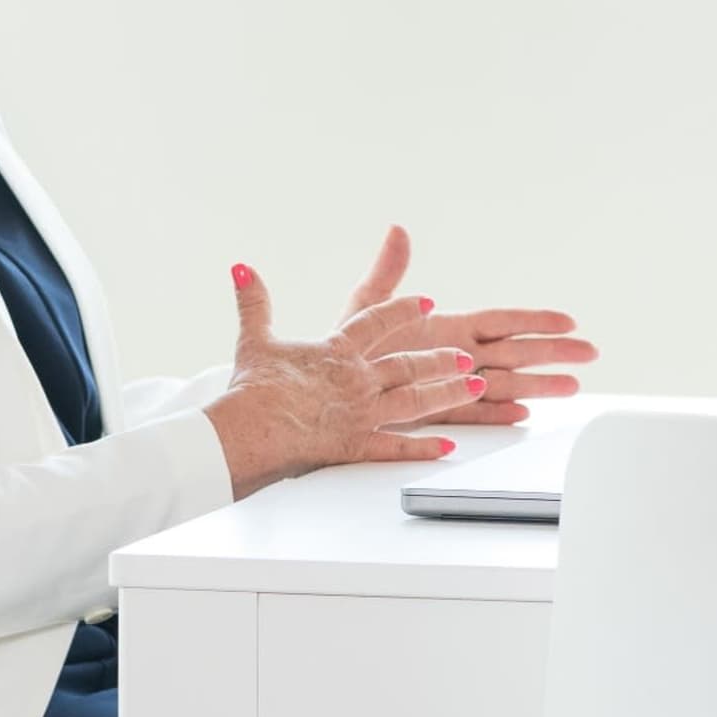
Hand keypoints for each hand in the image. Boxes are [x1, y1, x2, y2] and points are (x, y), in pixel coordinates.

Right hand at [204, 226, 485, 494]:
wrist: (253, 428)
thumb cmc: (253, 388)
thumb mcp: (254, 338)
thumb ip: (254, 302)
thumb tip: (241, 268)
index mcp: (338, 350)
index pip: (377, 321)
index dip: (403, 309)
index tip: (425, 301)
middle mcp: (358, 378)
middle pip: (408, 363)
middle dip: (440, 358)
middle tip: (465, 356)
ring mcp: (362, 412)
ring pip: (416, 400)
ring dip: (448, 394)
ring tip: (475, 388)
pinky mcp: (358, 444)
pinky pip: (398, 446)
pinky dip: (424, 448)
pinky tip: (448, 446)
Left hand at [328, 216, 595, 428]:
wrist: (323, 386)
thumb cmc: (344, 343)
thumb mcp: (367, 306)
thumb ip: (388, 272)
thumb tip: (397, 230)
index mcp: (446, 327)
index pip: (501, 322)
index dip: (535, 320)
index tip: (568, 321)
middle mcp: (454, 354)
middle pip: (515, 353)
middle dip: (553, 353)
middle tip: (590, 354)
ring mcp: (449, 383)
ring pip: (503, 385)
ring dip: (538, 386)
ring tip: (572, 387)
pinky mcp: (436, 410)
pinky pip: (474, 413)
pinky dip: (498, 414)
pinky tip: (522, 415)